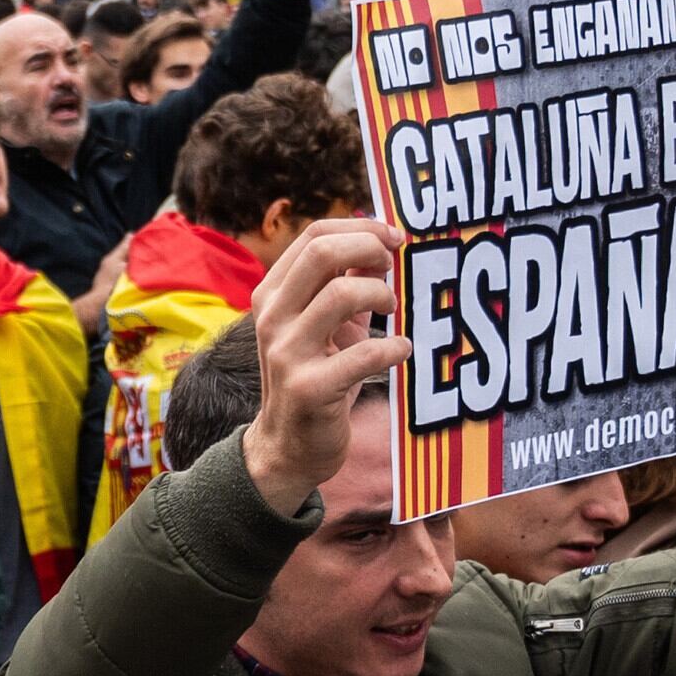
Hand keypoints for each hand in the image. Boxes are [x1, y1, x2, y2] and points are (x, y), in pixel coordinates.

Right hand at [236, 218, 401, 515]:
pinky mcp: (310, 388)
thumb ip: (344, 286)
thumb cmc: (316, 378)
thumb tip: (380, 246)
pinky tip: (402, 351)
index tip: (392, 238)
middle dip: (369, 249)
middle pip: (321, 252)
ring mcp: (287, 353)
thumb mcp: (325, 327)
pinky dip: (392, 348)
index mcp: (272, 295)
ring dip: (380, 296)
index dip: (360, 227)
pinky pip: (363, 354)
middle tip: (394, 268)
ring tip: (393, 312)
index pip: (314, 235)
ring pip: (340, 294)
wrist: (287, 448)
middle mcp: (272, 318)